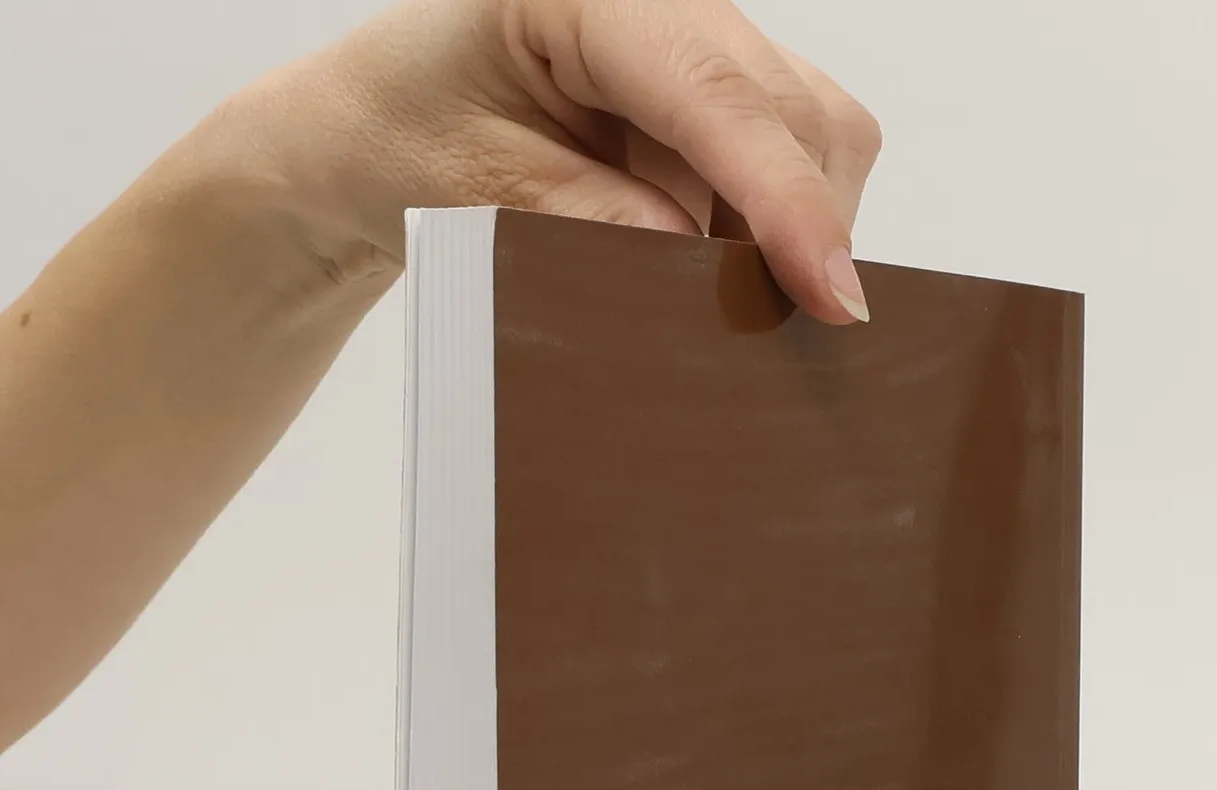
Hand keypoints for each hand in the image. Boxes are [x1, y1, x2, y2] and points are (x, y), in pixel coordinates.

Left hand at [215, 0, 881, 321]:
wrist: (384, 126)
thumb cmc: (408, 136)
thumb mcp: (477, 192)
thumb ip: (588, 222)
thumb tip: (700, 270)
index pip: (722, 98)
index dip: (789, 204)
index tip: (831, 298)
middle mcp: (669, 2)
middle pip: (802, 113)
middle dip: (801, 227)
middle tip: (759, 330)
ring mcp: (705, 39)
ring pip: (818, 135)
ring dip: (791, 229)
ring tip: (718, 292)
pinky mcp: (722, 90)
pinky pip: (791, 157)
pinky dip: (773, 227)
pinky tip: (716, 262)